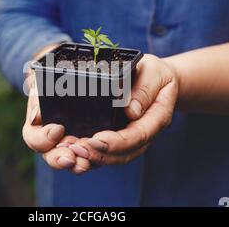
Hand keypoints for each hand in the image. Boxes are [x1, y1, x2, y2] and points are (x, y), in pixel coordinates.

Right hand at [22, 45, 90, 173]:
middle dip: (60, 159)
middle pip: (53, 157)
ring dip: (78, 163)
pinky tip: (100, 156)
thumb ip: (37, 93)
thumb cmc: (53, 74)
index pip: (34, 138)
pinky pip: (92, 155)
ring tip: (84, 163)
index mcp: (38, 125)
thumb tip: (36, 116)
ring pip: (73, 161)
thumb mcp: (41, 78)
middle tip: (69, 159)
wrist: (72, 70)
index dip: (43, 139)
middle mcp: (54, 140)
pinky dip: (95, 157)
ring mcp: (73, 144)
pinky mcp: (92, 143)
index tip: (58, 129)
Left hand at [64, 54, 178, 170]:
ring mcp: (132, 141)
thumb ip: (144, 89)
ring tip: (69, 152)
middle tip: (75, 149)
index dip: (116, 142)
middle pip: (123, 154)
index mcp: (157, 118)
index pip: (137, 136)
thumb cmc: (155, 74)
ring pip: (112, 158)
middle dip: (98, 154)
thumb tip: (131, 110)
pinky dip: (88, 155)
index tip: (96, 140)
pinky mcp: (118, 140)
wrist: (159, 82)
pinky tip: (70, 150)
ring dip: (90, 158)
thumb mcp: (154, 72)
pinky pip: (105, 153)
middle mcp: (144, 134)